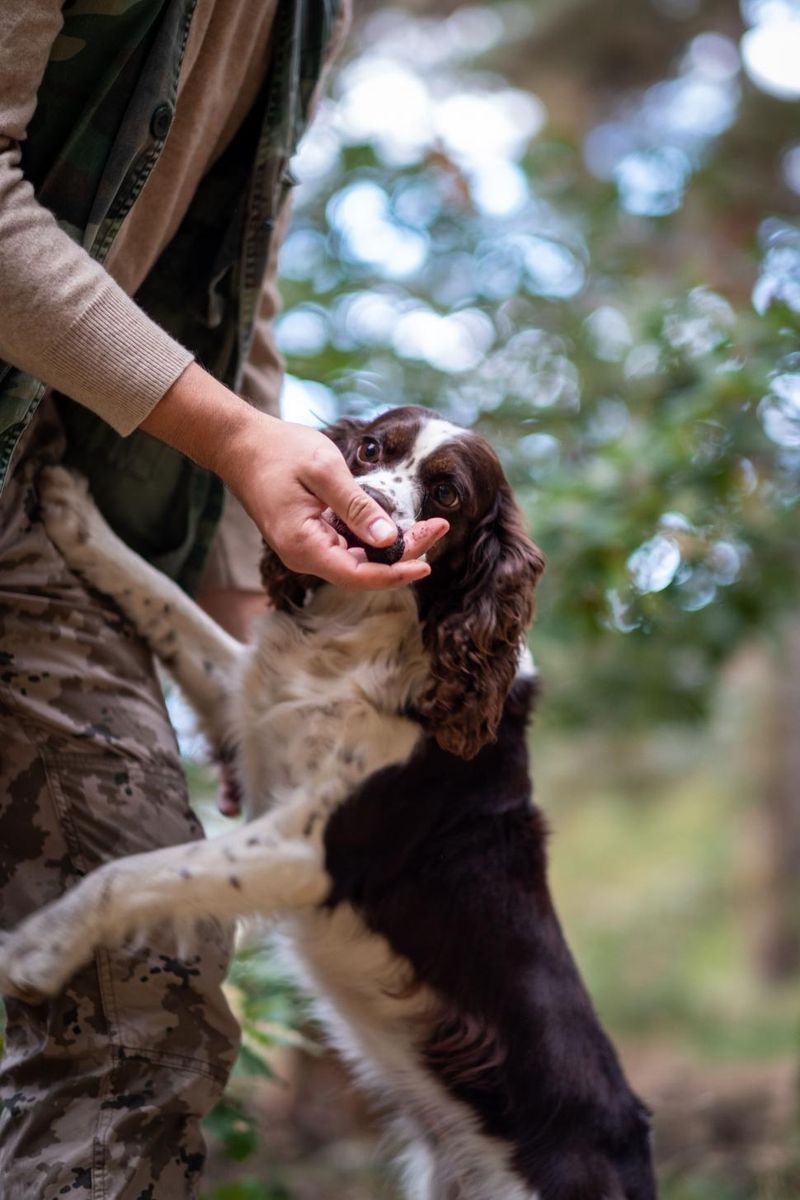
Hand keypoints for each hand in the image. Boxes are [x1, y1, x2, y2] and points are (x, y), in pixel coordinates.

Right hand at [142, 366, 448, 588]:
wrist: (241, 445)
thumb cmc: (279, 451)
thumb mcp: (323, 470)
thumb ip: (357, 505)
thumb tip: (389, 538)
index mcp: (304, 546)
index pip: (358, 577)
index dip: (396, 574)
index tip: (428, 565)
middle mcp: (305, 556)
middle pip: (363, 571)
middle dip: (404, 555)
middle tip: (439, 527)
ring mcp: (307, 549)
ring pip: (359, 560)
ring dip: (393, 546)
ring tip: (428, 524)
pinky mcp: (311, 538)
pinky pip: (348, 547)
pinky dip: (375, 537)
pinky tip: (398, 521)